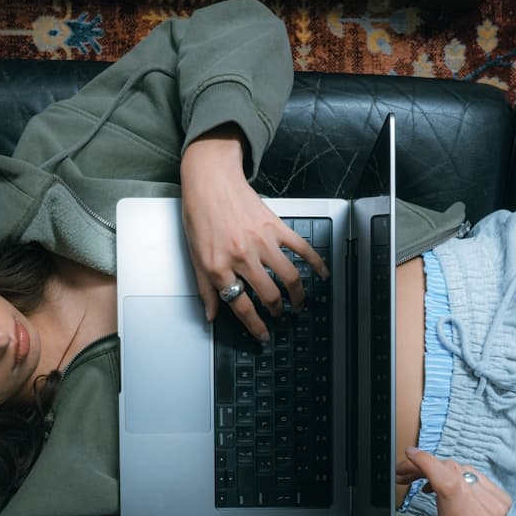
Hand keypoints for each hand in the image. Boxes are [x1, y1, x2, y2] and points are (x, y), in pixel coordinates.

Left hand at [180, 124, 328, 340]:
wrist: (210, 180)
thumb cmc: (199, 214)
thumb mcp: (194, 256)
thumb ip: (205, 289)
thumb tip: (211, 314)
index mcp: (219, 266)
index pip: (241, 306)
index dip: (255, 327)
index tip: (263, 335)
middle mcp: (242, 256)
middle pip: (269, 296)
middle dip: (277, 312)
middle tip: (279, 316)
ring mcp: (262, 241)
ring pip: (289, 278)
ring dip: (297, 296)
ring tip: (297, 303)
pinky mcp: (276, 227)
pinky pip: (301, 248)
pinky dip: (316, 263)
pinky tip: (321, 274)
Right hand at [361, 448, 511, 515]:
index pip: (450, 485)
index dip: (429, 464)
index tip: (410, 454)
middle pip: (450, 473)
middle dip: (422, 467)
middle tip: (401, 475)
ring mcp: (495, 508)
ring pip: (459, 469)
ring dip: (435, 470)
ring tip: (415, 481)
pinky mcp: (500, 500)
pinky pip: (470, 472)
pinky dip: (451, 474)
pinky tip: (437, 485)